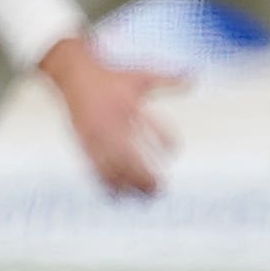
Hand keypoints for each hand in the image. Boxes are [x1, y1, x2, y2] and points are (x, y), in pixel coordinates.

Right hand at [37, 35, 182, 199]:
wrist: (73, 74)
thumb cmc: (112, 76)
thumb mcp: (140, 76)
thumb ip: (168, 79)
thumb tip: (195, 78)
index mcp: (129, 106)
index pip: (152, 127)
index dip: (166, 141)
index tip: (173, 151)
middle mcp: (112, 123)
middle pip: (130, 157)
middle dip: (146, 176)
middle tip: (161, 188)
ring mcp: (96, 135)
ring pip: (113, 167)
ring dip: (129, 184)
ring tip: (145, 197)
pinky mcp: (84, 142)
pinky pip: (95, 168)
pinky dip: (107, 184)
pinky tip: (119, 196)